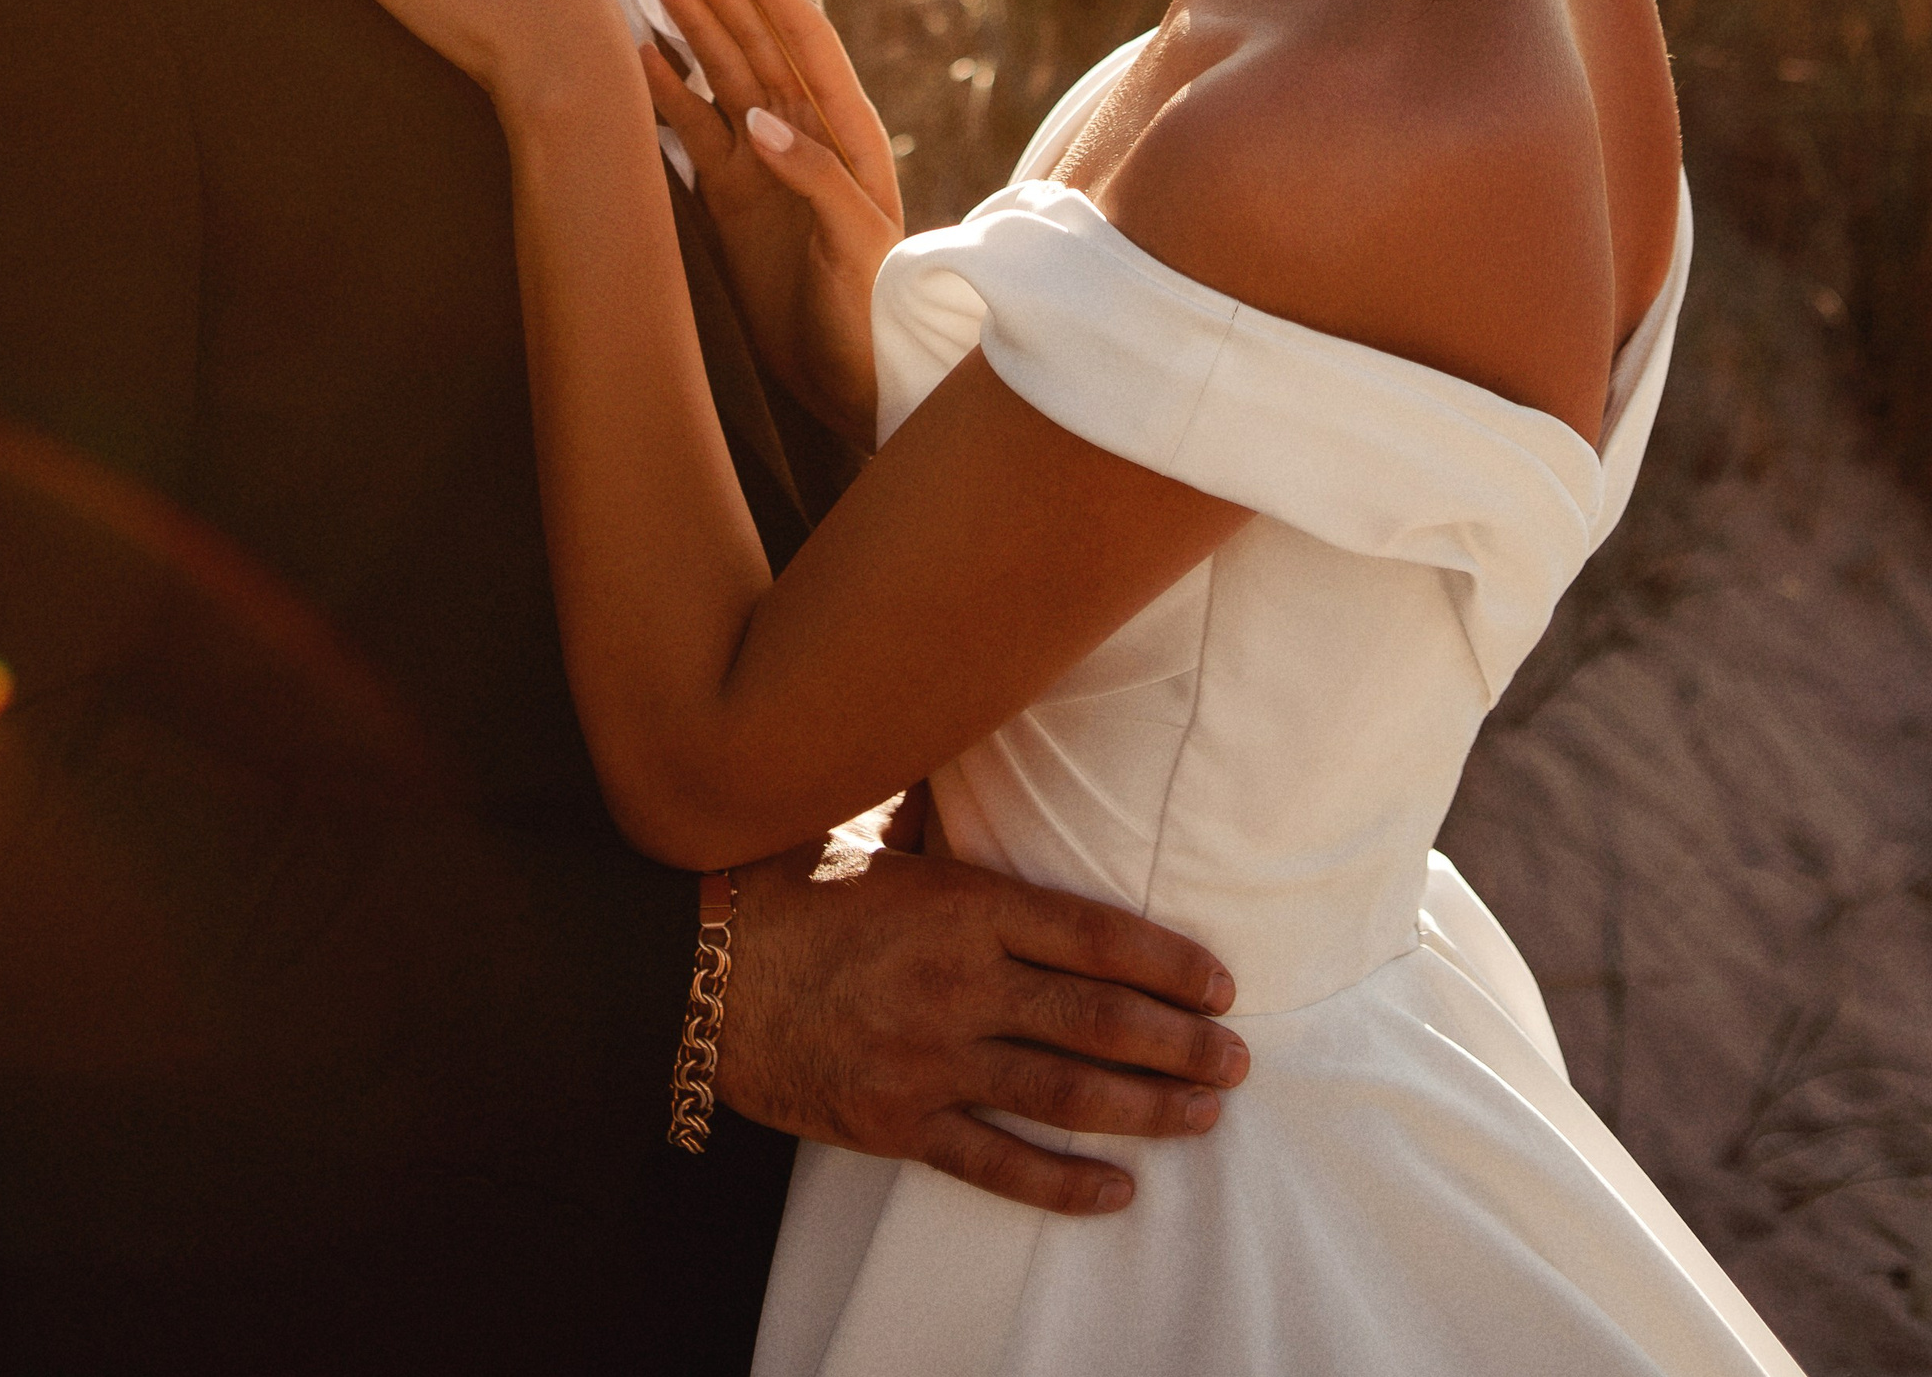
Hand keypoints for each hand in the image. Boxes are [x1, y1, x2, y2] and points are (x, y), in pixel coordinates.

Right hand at [641, 0, 902, 445]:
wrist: (853, 374)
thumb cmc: (873, 307)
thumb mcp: (857, 242)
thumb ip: (815, 178)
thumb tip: (757, 120)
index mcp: (846, 131)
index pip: (803, 39)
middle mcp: (802, 133)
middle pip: (755, 44)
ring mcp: (762, 161)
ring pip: (721, 75)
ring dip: (690, 26)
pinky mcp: (730, 195)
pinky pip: (693, 129)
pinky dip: (665, 92)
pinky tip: (636, 57)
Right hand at [714, 841, 1247, 1213]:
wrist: (694, 974)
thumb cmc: (782, 887)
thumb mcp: (866, 831)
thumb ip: (937, 811)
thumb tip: (982, 740)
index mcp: (960, 906)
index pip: (1091, 935)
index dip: (1165, 962)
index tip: (1219, 983)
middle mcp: (959, 986)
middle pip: (1097, 1021)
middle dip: (1179, 1044)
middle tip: (1237, 1060)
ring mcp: (931, 1061)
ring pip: (1064, 1093)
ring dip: (1146, 1108)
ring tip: (1204, 1114)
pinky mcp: (898, 1122)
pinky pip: (996, 1162)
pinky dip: (1062, 1183)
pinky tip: (1117, 1191)